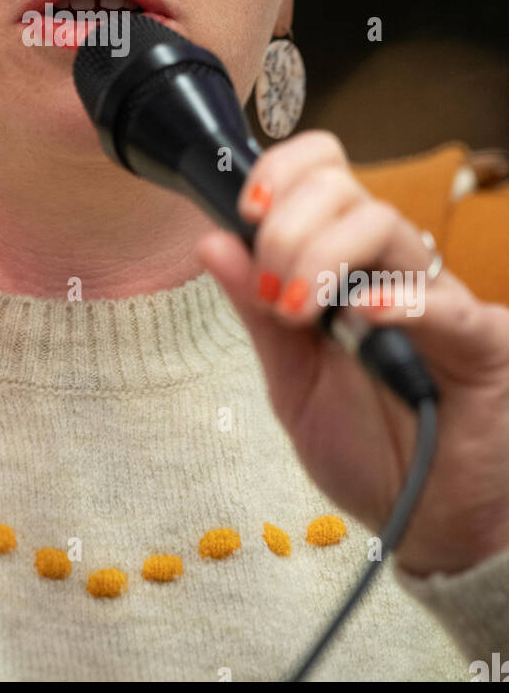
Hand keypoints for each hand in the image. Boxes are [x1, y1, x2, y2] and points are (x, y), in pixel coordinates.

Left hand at [194, 131, 508, 577]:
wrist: (428, 521)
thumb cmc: (368, 445)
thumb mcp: (291, 378)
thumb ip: (255, 313)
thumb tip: (210, 242)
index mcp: (346, 263)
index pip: (324, 171)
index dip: (282, 172)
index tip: (246, 210)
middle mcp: (391, 268)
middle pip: (345, 188)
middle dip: (288, 226)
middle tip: (271, 290)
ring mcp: (437, 298)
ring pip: (385, 226)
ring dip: (324, 256)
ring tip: (298, 309)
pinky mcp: (481, 341)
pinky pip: (444, 302)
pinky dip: (399, 299)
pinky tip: (364, 313)